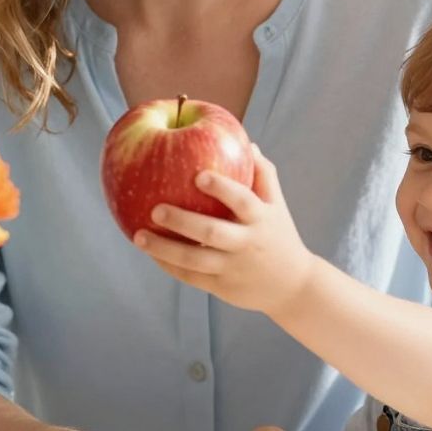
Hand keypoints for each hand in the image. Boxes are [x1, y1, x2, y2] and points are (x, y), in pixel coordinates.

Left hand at [135, 150, 315, 317]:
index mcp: (261, 219)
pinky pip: (190, 277)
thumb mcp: (277, 205)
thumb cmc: (279, 235)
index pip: (242, 200)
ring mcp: (232, 268)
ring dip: (164, 249)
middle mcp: (246, 244)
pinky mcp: (221, 287)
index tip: (198, 174)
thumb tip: (246, 142)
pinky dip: (169, 265)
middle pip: (212, 233)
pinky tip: (150, 252)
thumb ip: (263, 174)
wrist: (293, 286)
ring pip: (194, 260)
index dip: (222, 188)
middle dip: (182, 221)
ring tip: (138, 236)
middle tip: (155, 208)